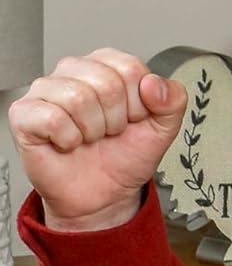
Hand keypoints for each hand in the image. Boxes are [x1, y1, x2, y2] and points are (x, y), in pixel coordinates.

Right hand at [7, 50, 186, 231]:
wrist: (103, 198)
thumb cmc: (123, 159)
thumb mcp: (161, 132)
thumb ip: (172, 103)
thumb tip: (155, 84)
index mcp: (105, 68)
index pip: (130, 68)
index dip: (139, 105)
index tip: (133, 122)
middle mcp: (73, 71)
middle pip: (107, 82)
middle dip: (118, 120)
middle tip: (110, 134)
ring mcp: (45, 89)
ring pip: (80, 98)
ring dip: (94, 131)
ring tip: (90, 139)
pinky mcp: (24, 113)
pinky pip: (54, 119)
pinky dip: (69, 141)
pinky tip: (68, 144)